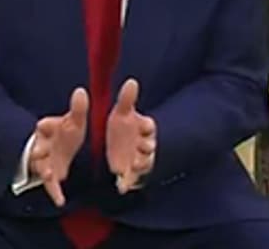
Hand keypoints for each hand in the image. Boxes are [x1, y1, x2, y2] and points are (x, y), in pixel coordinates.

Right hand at [28, 87, 88, 206]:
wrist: (53, 149)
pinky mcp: (49, 176)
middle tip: (38, 152)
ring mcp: (43, 161)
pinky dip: (54, 192)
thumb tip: (82, 91)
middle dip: (38, 149)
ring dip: (43, 169)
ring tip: (47, 173)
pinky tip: (60, 201)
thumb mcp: (72, 122)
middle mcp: (42, 145)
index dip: (44, 126)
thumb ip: (78, 110)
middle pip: (38, 147)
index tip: (43, 125)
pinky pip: (50, 185)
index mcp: (47, 129)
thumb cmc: (63, 133)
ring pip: (41, 166)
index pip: (44, 126)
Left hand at [106, 78, 156, 193]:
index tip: (145, 125)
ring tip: (133, 164)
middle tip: (143, 147)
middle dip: (147, 148)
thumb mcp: (122, 114)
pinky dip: (126, 183)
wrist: (119, 148)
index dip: (147, 126)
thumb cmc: (123, 128)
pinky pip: (130, 180)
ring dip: (140, 164)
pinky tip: (121, 186)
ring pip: (143, 163)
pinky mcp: (130, 174)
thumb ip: (127, 100)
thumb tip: (132, 81)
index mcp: (143, 129)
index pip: (149, 126)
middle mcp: (144, 145)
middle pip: (149, 146)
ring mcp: (139, 160)